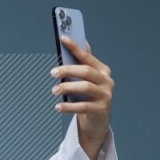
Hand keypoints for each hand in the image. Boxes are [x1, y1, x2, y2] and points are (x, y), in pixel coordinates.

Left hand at [51, 35, 114, 159]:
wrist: (97, 121)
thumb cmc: (88, 97)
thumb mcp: (86, 80)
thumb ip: (84, 64)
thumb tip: (83, 42)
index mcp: (102, 70)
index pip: (87, 57)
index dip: (75, 47)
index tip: (63, 38)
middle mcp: (106, 81)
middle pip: (86, 71)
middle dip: (68, 69)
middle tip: (52, 72)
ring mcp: (105, 95)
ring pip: (85, 87)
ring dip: (67, 87)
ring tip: (54, 90)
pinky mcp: (101, 110)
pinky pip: (83, 106)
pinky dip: (68, 106)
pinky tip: (58, 107)